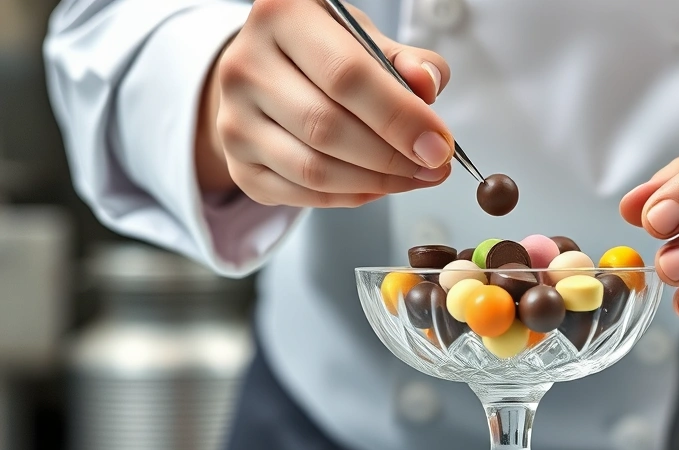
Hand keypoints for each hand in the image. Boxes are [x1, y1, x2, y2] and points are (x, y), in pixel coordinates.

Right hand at [195, 0, 453, 206]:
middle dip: (392, 157)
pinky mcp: (238, 165)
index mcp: (282, 15)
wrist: (267, 74)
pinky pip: (303, 195)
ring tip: (413, 177)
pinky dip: (350, 196)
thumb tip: (427, 85)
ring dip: (376, 183)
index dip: (399, 117)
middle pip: (327, 127)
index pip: (346, 75)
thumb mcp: (365, 39)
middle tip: (434, 167)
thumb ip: (405, 62)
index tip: (439, 145)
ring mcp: (234, 120)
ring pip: (314, 170)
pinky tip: (378, 185)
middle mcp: (245, 66)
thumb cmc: (325, 53)